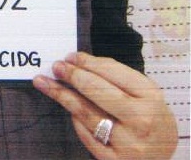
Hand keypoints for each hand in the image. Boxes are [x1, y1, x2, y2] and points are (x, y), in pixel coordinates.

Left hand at [33, 51, 177, 159]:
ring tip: (45, 82)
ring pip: (87, 113)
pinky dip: (76, 121)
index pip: (112, 73)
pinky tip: (68, 110)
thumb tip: (81, 62)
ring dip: (62, 95)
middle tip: (57, 66)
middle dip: (73, 76)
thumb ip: (116, 76)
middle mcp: (140, 120)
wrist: (161, 154)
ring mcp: (128, 143)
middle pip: (97, 91)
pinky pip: (88, 137)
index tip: (70, 57)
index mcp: (149, 97)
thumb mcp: (144, 92)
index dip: (87, 63)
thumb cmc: (149, 116)